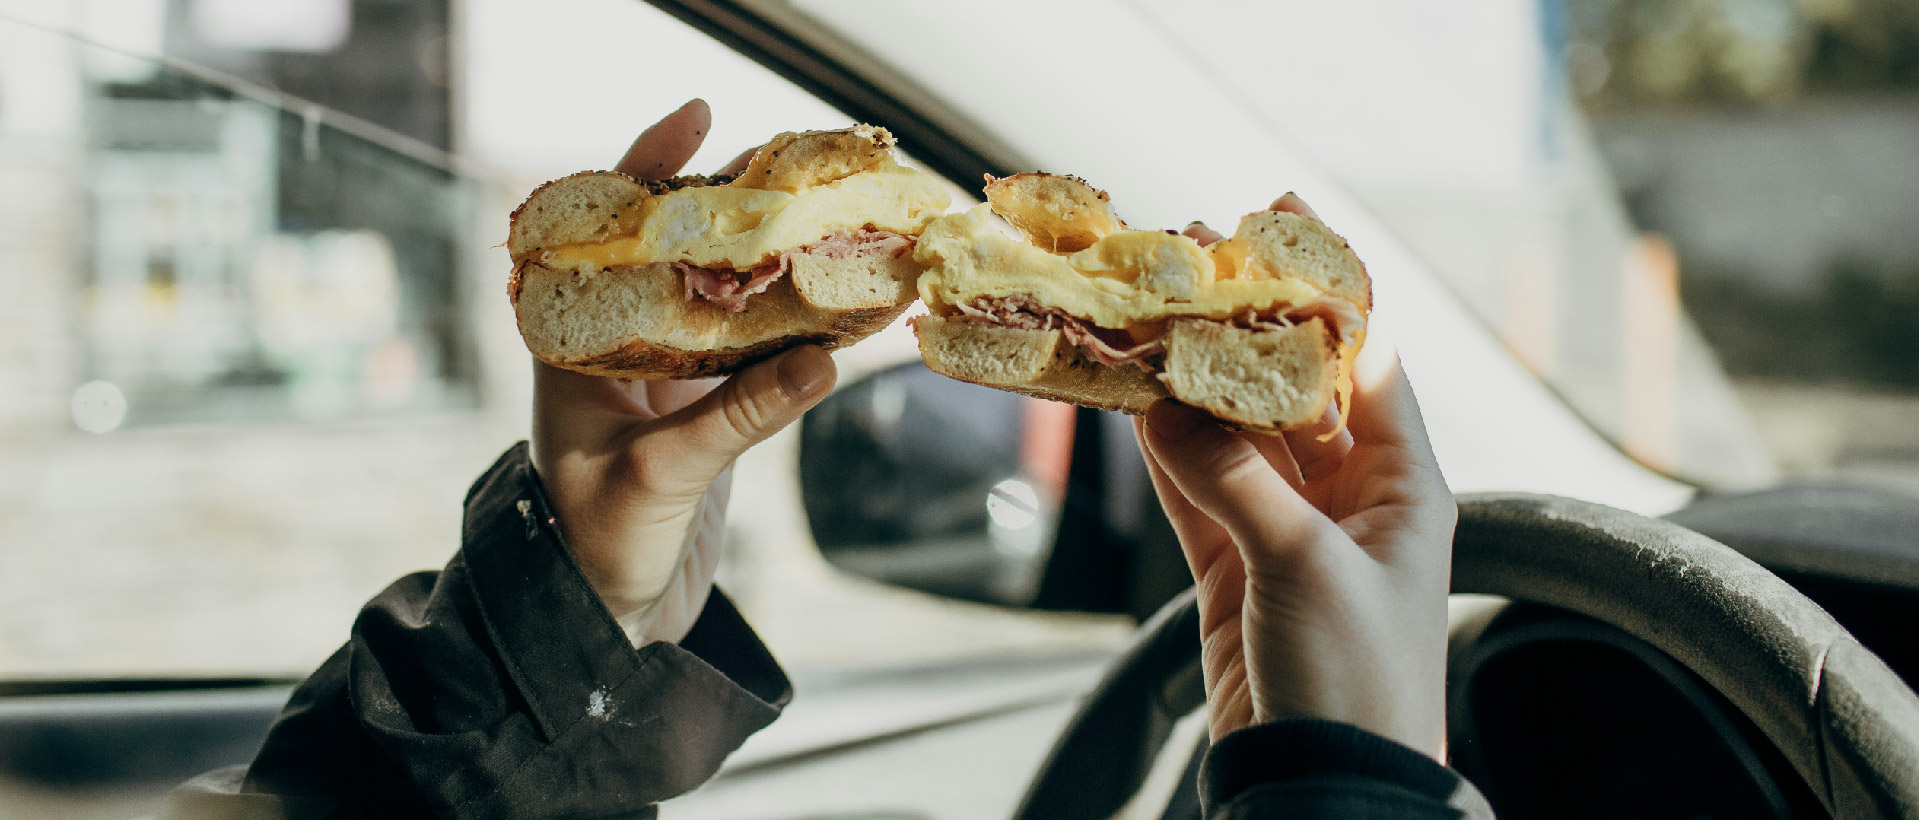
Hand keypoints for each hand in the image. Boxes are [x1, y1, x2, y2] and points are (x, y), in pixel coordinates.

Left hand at [530, 100, 835, 645]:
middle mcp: (616, 347)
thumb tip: (824, 363)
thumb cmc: (597, 545)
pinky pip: (756, 355)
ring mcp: (666, 378)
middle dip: (732, 208)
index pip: (607, 232)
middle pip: (676, 252)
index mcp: (573, 343)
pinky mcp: (707, 413)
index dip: (648, 168)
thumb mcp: (663, 475)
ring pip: (723, 299)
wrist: (603, 621)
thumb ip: (740, 417)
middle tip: (793, 170)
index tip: (698, 117)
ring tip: (828, 223)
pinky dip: (796, 331)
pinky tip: (840, 308)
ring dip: (772, 267)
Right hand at [1138, 194, 1455, 757]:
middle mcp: (1351, 500)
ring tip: (1145, 316)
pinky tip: (1133, 400)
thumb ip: (1235, 481)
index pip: (1366, 361)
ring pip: (1232, 435)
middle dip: (1241, 327)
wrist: (1326, 792)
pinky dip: (1163, 449)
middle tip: (1190, 259)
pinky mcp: (1235, 571)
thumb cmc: (1358, 685)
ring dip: (1190, 382)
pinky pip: (1196, 490)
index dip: (1323, 291)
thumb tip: (1165, 405)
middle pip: (1290, 389)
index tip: (1281, 224)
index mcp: (1405, 487)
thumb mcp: (1304, 569)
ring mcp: (1289, 532)